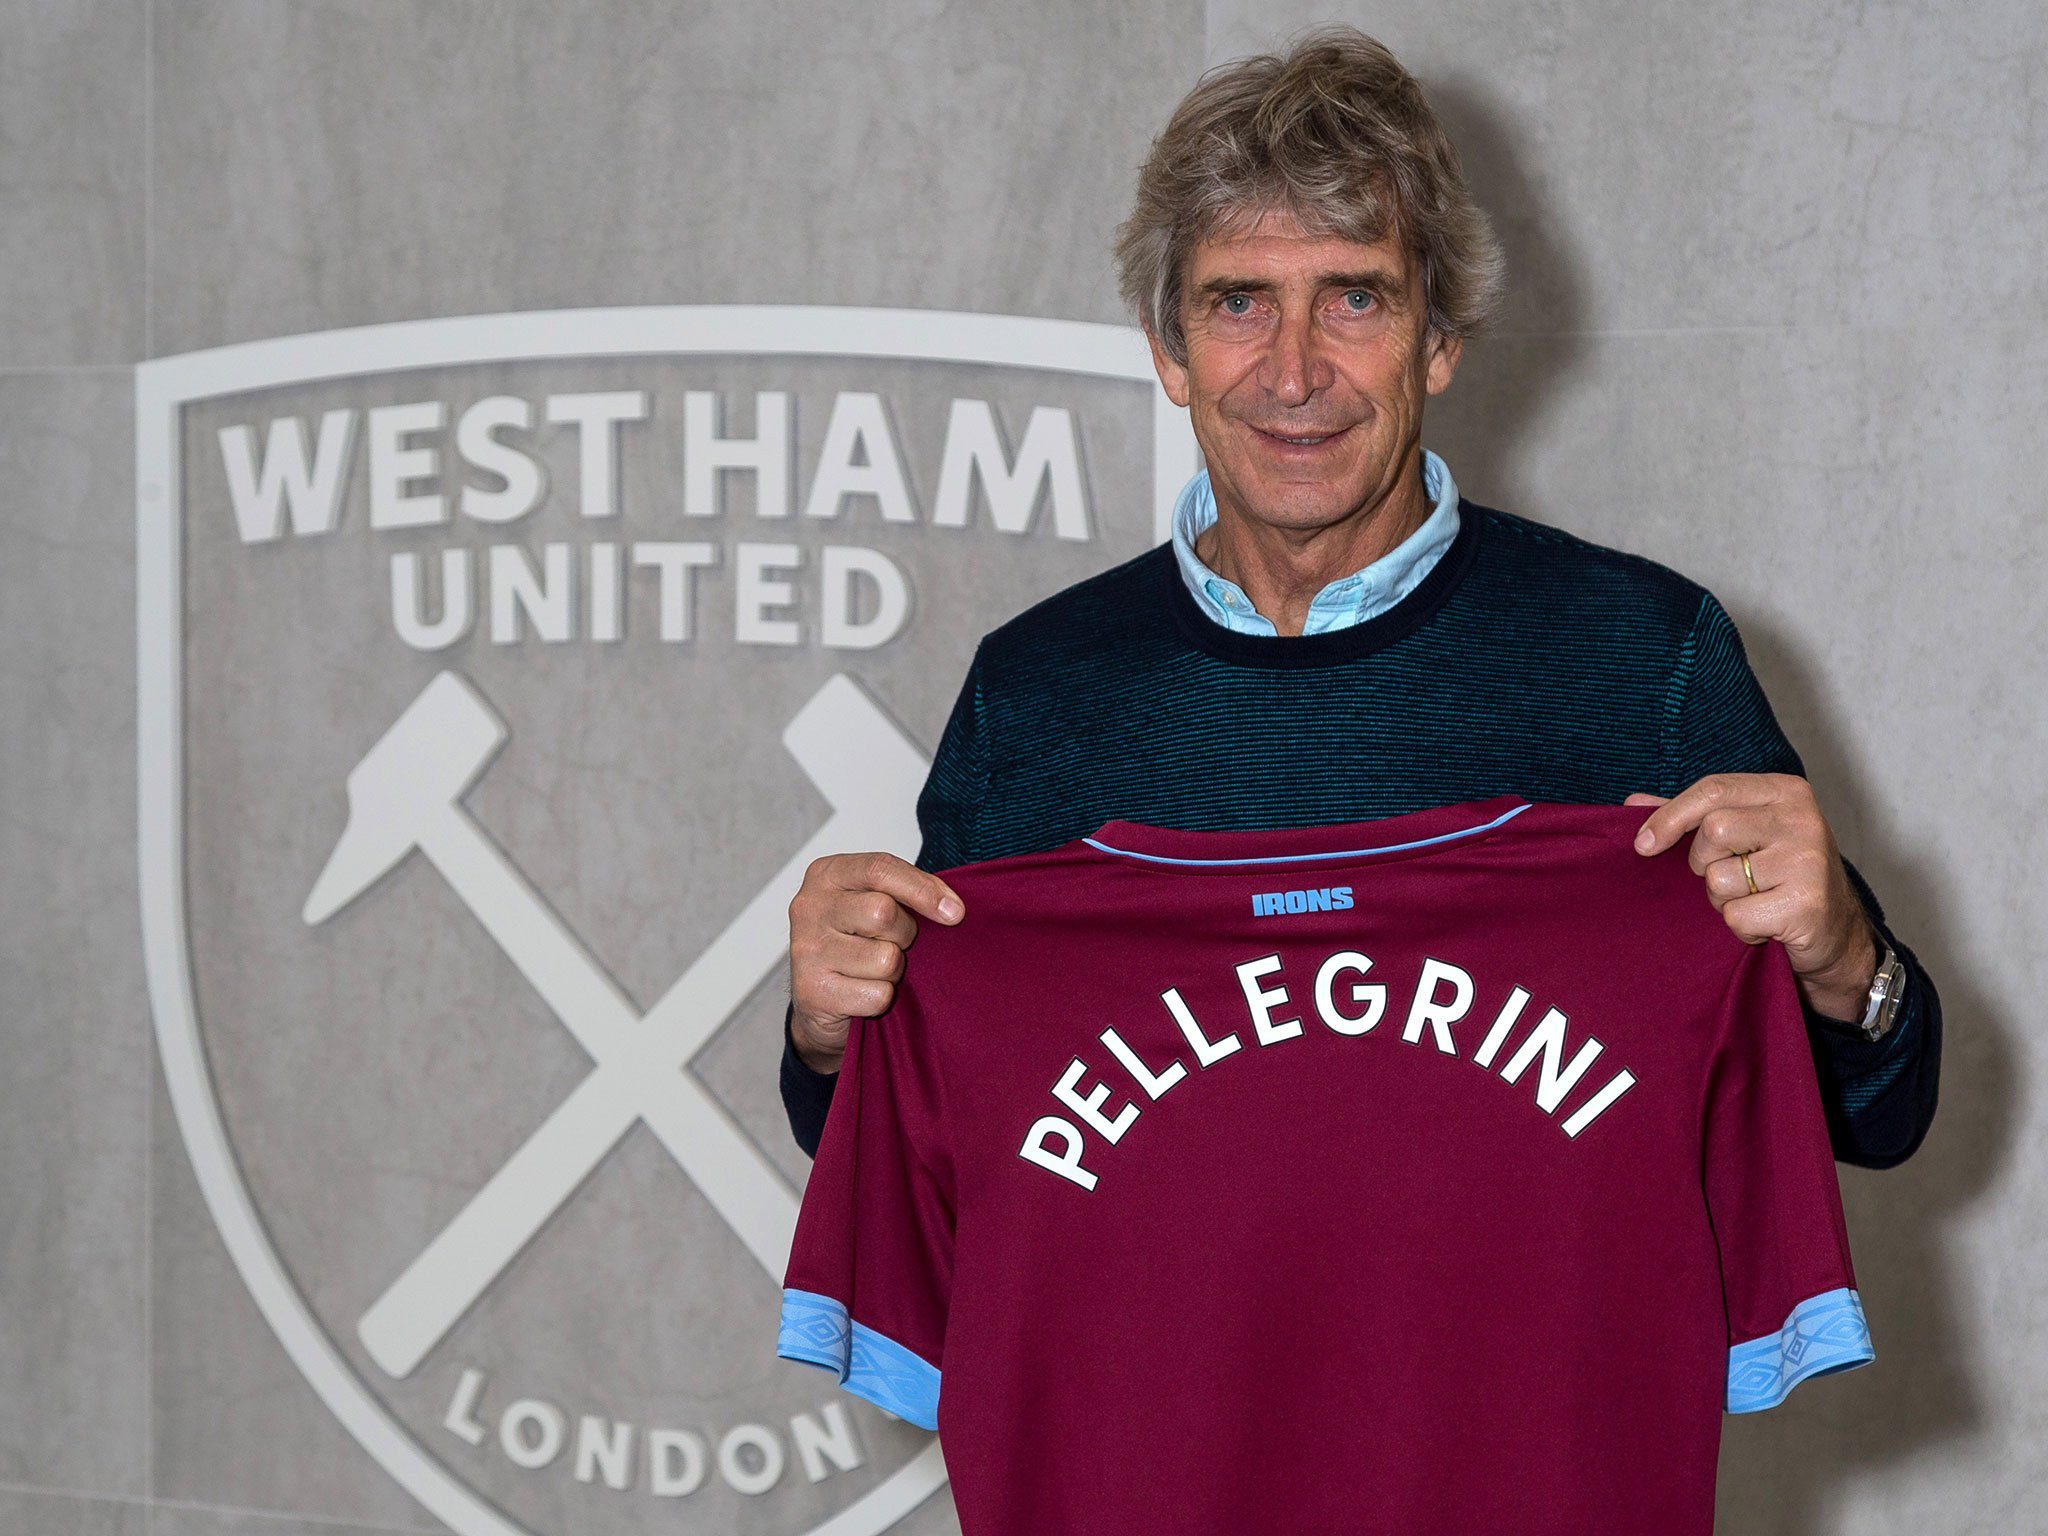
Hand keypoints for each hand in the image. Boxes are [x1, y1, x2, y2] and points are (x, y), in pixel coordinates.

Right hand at [786, 852, 965, 1073]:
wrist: (817, 998)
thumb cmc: (855, 941)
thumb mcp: (875, 901)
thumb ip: (909, 891)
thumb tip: (953, 909)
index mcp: (827, 874)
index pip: (879, 869)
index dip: (922, 889)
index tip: (955, 912)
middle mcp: (809, 907)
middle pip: (883, 912)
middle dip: (904, 934)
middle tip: (893, 943)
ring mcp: (806, 950)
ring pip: (885, 959)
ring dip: (892, 971)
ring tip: (872, 970)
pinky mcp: (812, 992)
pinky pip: (877, 995)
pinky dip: (881, 998)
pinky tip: (862, 993)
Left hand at [1625, 774, 1878, 1022]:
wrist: (1836, 934)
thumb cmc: (1779, 877)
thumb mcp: (1742, 835)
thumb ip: (1691, 817)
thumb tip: (1631, 803)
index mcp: (1785, 792)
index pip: (1712, 790)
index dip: (1669, 816)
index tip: (1643, 845)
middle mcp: (1802, 819)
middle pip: (1712, 832)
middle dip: (1704, 864)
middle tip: (1732, 878)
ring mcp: (1808, 861)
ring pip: (1719, 878)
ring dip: (1722, 900)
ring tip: (1754, 900)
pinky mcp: (1808, 904)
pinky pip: (1737, 916)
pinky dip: (1741, 928)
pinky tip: (1767, 924)